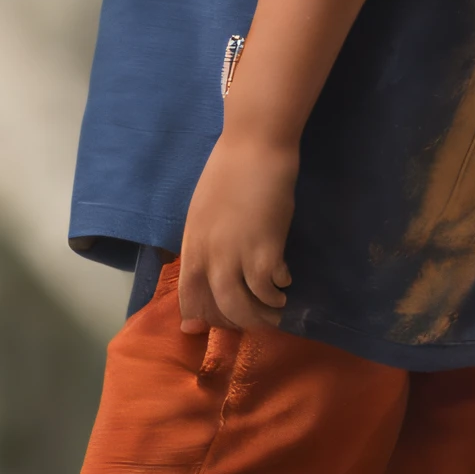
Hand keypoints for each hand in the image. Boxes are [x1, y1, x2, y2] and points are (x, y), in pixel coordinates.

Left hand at [177, 131, 296, 334]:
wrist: (254, 146)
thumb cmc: (229, 170)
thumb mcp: (203, 210)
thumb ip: (204, 240)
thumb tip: (210, 265)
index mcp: (192, 244)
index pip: (188, 295)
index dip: (199, 316)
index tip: (209, 327)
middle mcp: (210, 255)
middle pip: (220, 307)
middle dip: (240, 321)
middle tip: (255, 320)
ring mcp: (237, 254)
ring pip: (246, 305)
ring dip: (264, 313)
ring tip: (277, 308)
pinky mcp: (266, 248)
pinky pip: (270, 286)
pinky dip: (279, 288)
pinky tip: (286, 280)